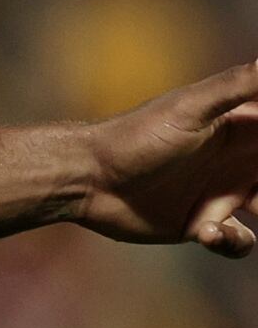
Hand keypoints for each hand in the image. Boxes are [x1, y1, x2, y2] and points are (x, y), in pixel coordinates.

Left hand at [78, 61, 257, 256]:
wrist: (87, 178)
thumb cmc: (137, 136)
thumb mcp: (192, 108)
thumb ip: (240, 85)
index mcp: (246, 127)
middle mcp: (242, 160)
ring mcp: (225, 193)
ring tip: (253, 207)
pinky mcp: (204, 225)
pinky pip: (239, 242)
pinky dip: (231, 242)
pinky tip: (204, 230)